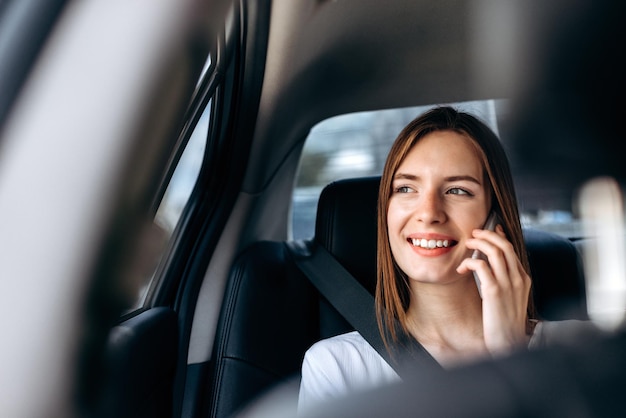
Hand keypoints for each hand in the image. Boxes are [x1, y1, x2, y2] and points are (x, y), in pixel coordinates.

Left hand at [457, 224, 531, 354]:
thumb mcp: (509, 299)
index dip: (500, 236)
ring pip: (494, 251)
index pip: (513, 250)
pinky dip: (469, 262)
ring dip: (478, 244)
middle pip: (504, 245)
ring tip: (467, 244)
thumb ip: (503, 282)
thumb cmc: (504, 324)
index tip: (491, 229)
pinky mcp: (494, 292)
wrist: (508, 345)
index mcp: (524, 280)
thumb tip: (488, 267)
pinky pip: (481, 266)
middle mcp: (518, 279)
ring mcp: (508, 284)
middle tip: (474, 234)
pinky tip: (461, 268)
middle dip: (488, 235)